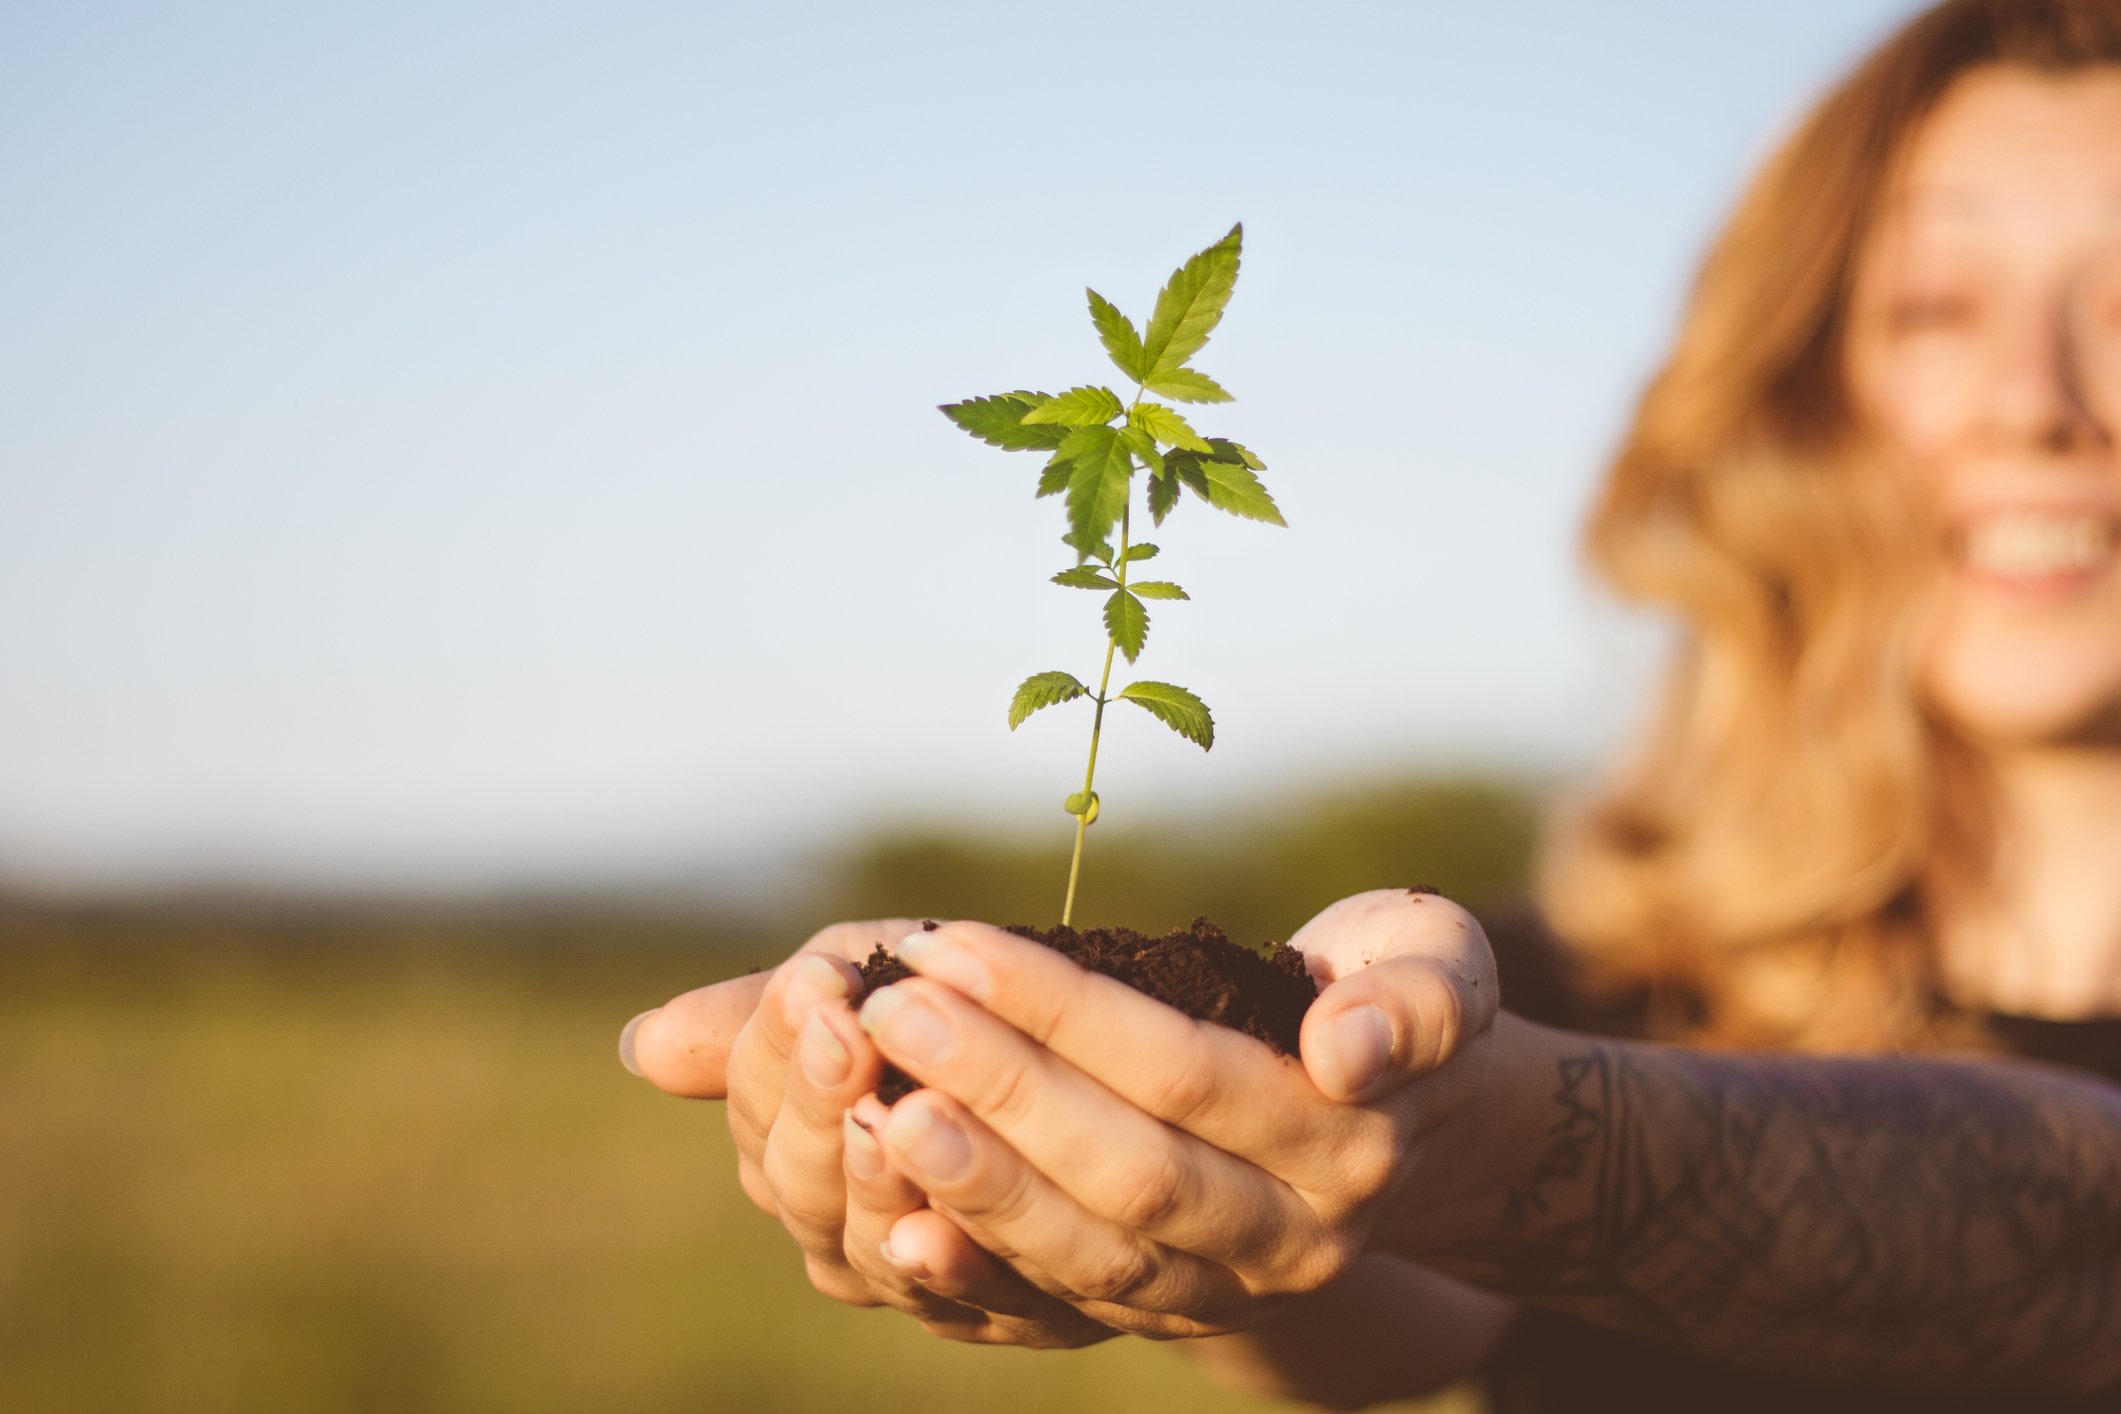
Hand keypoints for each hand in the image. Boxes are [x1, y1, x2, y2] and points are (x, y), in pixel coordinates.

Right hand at [624, 921, 1114, 1345]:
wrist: (1117, 1088)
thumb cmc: (971, 1011)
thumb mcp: (879, 978)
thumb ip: (774, 1016)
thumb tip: (643, 1045)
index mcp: (791, 1136)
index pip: (755, 1096)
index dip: (775, 1040)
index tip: (816, 978)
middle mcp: (837, 1221)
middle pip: (796, 1177)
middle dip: (818, 1096)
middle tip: (849, 1026)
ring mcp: (916, 1273)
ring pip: (867, 1243)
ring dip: (873, 1179)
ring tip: (891, 1115)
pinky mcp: (1010, 1309)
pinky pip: (970, 1300)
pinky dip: (947, 1270)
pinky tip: (937, 1234)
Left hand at [849, 888, 1503, 1338]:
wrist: (1413, 1127)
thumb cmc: (1398, 997)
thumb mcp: (1441, 967)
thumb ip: (1418, 999)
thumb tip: (1346, 1048)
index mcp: (1349, 1144)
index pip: (1186, 1072)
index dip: (1065, 1012)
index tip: (953, 943)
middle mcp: (1293, 1239)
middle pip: (1127, 1174)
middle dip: (998, 1090)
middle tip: (889, 1010)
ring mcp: (1227, 1290)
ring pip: (1090, 1256)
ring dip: (974, 1183)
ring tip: (873, 1106)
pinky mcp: (1168, 1311)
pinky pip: (1065, 1308)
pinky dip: (979, 1271)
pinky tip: (894, 1226)